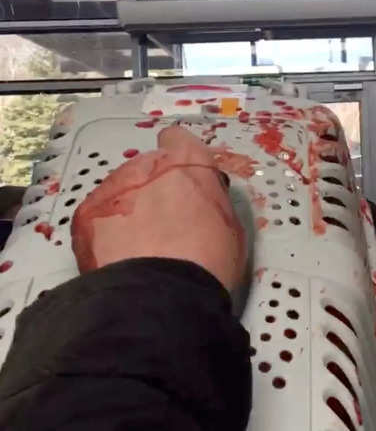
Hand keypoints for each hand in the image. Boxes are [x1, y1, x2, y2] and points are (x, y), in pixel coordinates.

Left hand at [71, 126, 245, 289]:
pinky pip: (99, 216)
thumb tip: (201, 199)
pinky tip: (120, 256)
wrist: (162, 296)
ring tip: (140, 245)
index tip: (186, 179)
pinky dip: (107, 231)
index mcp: (186, 162)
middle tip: (165, 222)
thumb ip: (211, 199)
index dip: (182, 158)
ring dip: (130, 208)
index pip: (178, 139)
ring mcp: (111, 188)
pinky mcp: (85, 215)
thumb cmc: (209, 261)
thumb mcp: (230, 225)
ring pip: (121, 190)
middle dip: (155, 187)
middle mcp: (146, 165)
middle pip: (148, 167)